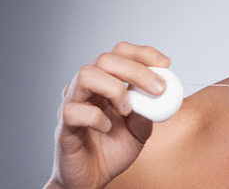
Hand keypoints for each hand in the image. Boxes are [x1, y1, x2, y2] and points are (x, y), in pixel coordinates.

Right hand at [46, 42, 170, 188]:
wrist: (92, 178)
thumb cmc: (113, 149)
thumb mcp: (141, 128)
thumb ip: (149, 110)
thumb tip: (162, 93)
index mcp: (106, 81)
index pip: (120, 52)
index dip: (143, 53)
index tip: (165, 63)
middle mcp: (87, 87)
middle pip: (106, 58)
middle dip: (137, 70)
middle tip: (158, 88)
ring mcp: (73, 103)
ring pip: (86, 74)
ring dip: (114, 89)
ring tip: (126, 110)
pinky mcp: (63, 125)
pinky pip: (73, 110)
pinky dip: (96, 117)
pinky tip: (107, 128)